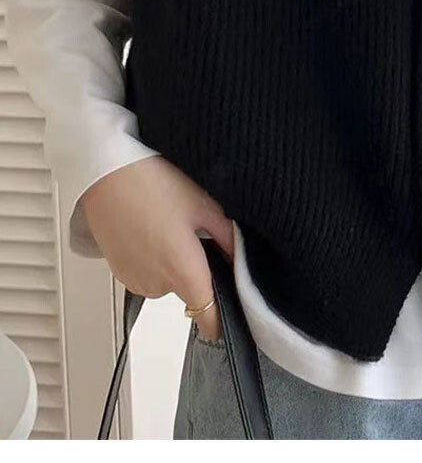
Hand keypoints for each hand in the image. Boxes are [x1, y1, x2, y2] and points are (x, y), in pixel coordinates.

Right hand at [79, 155, 233, 340]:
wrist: (106, 173)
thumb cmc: (153, 184)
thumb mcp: (203, 205)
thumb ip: (228, 238)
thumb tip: (241, 258)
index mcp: (183, 272)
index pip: (209, 321)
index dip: (223, 318)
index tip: (231, 303)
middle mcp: (157, 286)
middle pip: (190, 294)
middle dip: (197, 271)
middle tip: (194, 234)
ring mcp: (135, 282)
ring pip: (168, 283)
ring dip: (174, 264)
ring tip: (168, 225)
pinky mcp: (120, 274)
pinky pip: (148, 275)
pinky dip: (154, 259)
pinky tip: (151, 228)